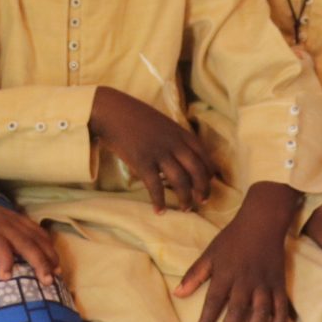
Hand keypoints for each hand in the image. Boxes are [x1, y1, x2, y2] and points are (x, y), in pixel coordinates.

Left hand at [0, 180, 59, 281]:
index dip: (5, 260)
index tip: (7, 277)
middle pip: (24, 241)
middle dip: (38, 261)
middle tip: (47, 281)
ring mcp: (9, 219)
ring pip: (34, 235)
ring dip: (47, 253)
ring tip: (57, 271)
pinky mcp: (14, 218)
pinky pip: (35, 229)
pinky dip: (46, 242)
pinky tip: (53, 256)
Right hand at [89, 86, 218, 211]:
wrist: (112, 111)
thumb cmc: (134, 117)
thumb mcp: (162, 124)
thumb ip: (174, 138)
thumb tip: (181, 157)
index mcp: (180, 133)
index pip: (204, 155)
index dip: (209, 172)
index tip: (210, 184)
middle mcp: (174, 143)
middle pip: (197, 170)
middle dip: (203, 189)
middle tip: (202, 202)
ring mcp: (159, 152)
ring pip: (180, 181)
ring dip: (185, 198)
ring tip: (185, 209)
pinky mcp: (142, 162)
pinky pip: (156, 186)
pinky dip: (159, 201)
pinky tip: (160, 211)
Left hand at [174, 182, 295, 321]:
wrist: (262, 222)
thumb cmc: (232, 239)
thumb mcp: (210, 253)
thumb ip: (195, 275)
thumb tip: (177, 293)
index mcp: (226, 274)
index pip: (214, 301)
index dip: (206, 320)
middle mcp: (245, 281)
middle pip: (236, 310)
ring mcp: (264, 283)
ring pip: (259, 312)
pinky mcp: (279, 284)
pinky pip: (281, 307)